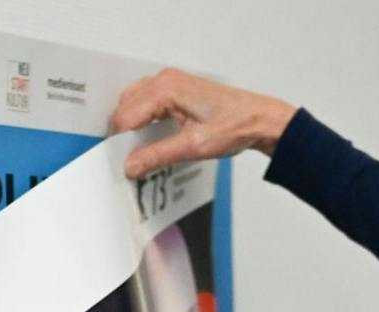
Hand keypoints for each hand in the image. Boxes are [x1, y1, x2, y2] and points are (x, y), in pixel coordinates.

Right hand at [110, 69, 297, 179]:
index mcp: (165, 88)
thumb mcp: (193, 146)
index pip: (125, 116)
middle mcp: (164, 80)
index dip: (120, 143)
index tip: (121, 165)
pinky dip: (143, 121)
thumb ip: (157, 155)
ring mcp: (169, 82)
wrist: (259, 119)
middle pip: (125, 108)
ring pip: (133, 104)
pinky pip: (147, 103)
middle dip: (124, 135)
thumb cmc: (234, 125)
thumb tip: (130, 166)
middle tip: (129, 162)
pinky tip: (150, 139)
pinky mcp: (175, 90)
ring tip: (139, 152)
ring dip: (132, 127)